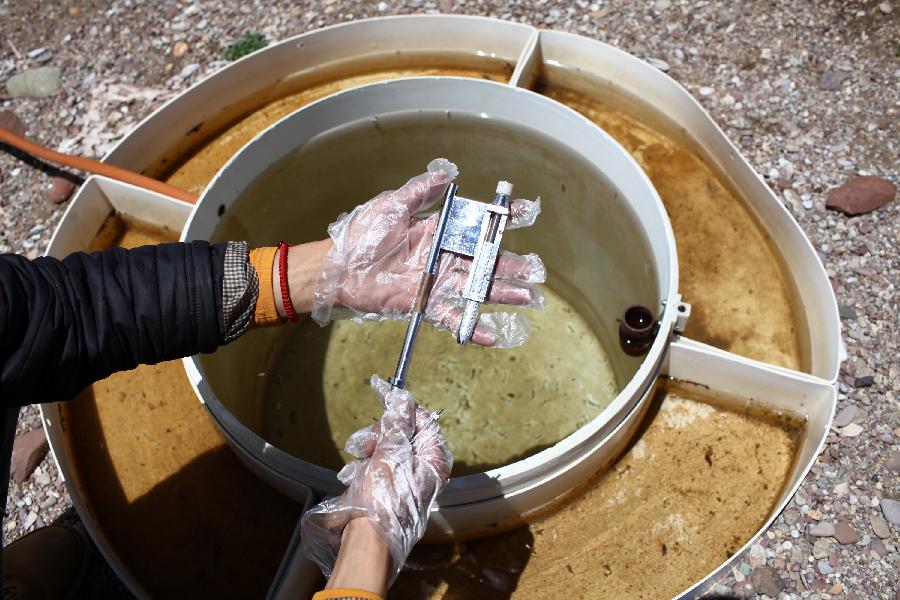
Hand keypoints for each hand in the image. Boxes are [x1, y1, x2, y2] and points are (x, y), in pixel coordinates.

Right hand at [300, 375, 452, 585]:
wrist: (368, 540)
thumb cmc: (384, 499)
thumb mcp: (390, 452)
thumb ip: (397, 422)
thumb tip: (402, 398)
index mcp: (434, 458)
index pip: (424, 419)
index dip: (402, 406)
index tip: (383, 391)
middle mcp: (424, 469)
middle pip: (402, 433)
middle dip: (380, 435)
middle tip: (367, 444)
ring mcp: (407, 481)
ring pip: (385, 449)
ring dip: (368, 452)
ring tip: (358, 466)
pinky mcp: (389, 491)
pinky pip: (376, 468)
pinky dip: (364, 469)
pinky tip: (355, 479)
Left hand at [311, 158, 545, 346]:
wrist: (339, 268)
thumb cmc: (362, 234)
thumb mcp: (392, 205)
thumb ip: (421, 191)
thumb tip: (448, 173)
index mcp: (439, 231)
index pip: (477, 224)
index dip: (500, 219)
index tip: (525, 214)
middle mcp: (443, 256)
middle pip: (484, 261)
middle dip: (511, 266)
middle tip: (536, 271)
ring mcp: (436, 281)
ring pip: (476, 288)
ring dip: (502, 294)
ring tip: (528, 299)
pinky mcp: (424, 303)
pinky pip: (452, 316)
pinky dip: (471, 327)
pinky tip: (492, 335)